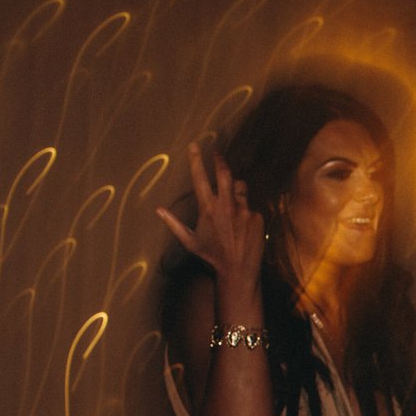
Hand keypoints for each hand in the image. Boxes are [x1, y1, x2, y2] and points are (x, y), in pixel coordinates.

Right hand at [157, 143, 262, 287]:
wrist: (238, 270)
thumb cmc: (211, 256)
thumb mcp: (189, 241)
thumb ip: (174, 223)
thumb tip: (158, 210)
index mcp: (208, 208)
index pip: (200, 178)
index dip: (196, 160)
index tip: (195, 146)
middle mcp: (227, 205)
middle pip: (225, 174)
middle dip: (220, 161)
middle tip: (217, 153)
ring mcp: (244, 210)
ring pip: (240, 187)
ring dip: (235, 188)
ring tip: (231, 202)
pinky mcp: (257, 216)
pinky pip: (250, 206)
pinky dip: (245, 211)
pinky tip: (243, 226)